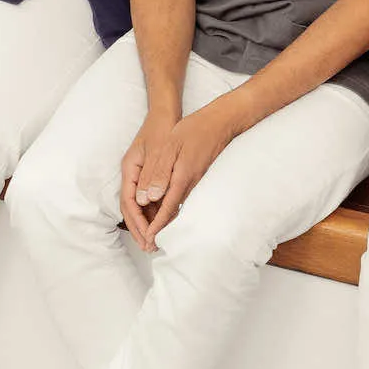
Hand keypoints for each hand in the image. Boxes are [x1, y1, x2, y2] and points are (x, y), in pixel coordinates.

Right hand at [119, 109, 181, 247]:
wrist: (167, 110)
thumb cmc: (162, 128)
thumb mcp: (158, 151)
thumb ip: (153, 175)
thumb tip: (145, 201)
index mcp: (130, 169)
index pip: (128, 203)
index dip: (137, 223)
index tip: (148, 237)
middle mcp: (133, 174)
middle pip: (131, 208)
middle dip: (139, 228)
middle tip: (150, 248)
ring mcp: (141, 174)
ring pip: (140, 205)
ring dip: (147, 223)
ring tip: (156, 241)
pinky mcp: (151, 174)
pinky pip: (150, 198)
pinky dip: (155, 212)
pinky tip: (164, 222)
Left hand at [124, 101, 241, 249]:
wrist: (220, 123)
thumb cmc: (194, 130)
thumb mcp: (170, 146)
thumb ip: (158, 171)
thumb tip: (148, 198)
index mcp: (181, 179)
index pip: (166, 209)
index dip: (155, 227)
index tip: (148, 241)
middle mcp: (189, 185)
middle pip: (171, 214)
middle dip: (158, 230)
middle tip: (147, 246)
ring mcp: (194, 182)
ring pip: (175, 207)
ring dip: (163, 221)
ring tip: (151, 233)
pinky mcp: (195, 177)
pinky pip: (179, 198)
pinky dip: (169, 209)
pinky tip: (162, 210)